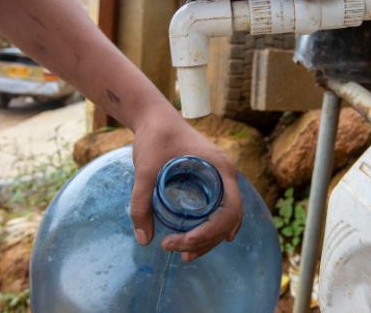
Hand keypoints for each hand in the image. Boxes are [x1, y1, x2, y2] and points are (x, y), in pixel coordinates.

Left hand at [129, 112, 243, 261]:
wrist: (155, 116)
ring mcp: (220, 179)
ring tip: (183, 254)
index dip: (211, 232)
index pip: (230, 211)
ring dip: (208, 239)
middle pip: (229, 219)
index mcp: (221, 169)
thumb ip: (141, 203)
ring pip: (224, 218)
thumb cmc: (155, 136)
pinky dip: (211, 228)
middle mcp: (226, 176)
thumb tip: (143, 239)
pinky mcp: (210, 182)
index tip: (185, 241)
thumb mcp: (145, 169)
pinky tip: (201, 241)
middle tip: (176, 250)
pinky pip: (218, 210)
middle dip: (206, 241)